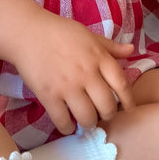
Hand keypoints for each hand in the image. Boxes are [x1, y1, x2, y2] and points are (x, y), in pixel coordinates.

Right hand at [12, 10, 136, 135]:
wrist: (27, 31)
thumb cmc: (59, 31)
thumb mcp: (88, 35)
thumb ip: (110, 46)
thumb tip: (131, 50)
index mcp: (99, 57)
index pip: (122, 85)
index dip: (129, 101)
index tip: (128, 109)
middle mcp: (86, 73)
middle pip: (108, 106)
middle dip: (108, 115)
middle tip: (102, 115)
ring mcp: (67, 86)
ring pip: (88, 118)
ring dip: (89, 123)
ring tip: (85, 121)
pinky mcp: (48, 95)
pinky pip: (63, 121)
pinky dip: (68, 127)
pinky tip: (67, 123)